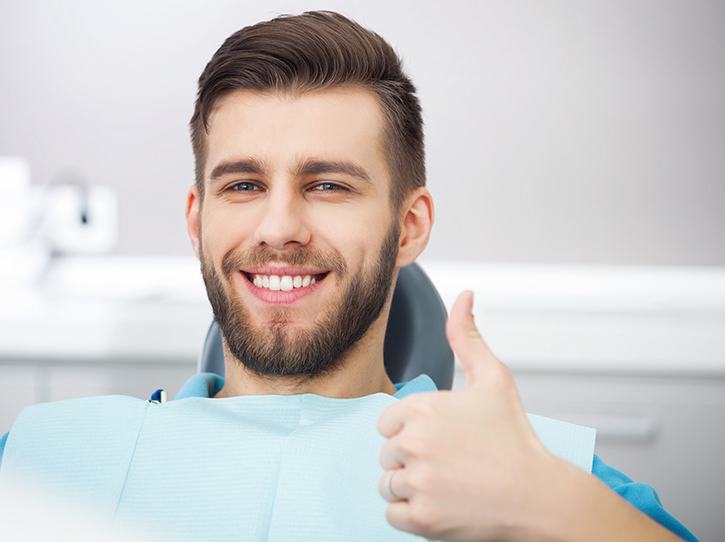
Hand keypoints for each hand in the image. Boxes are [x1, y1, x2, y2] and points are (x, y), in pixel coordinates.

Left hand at [377, 290, 563, 541]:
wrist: (538, 495)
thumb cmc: (515, 438)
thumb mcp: (494, 378)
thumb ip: (468, 336)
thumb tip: (464, 295)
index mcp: (421, 407)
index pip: (388, 423)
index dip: (412, 431)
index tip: (443, 439)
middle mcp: (412, 442)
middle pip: (387, 453)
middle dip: (412, 458)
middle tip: (451, 463)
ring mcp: (416, 482)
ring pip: (388, 483)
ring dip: (411, 486)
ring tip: (448, 483)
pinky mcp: (420, 518)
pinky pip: (392, 513)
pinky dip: (412, 513)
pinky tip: (442, 504)